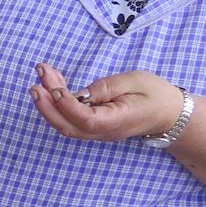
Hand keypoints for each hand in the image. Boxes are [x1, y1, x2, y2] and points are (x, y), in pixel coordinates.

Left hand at [30, 63, 185, 142]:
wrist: (168, 113)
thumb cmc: (155, 94)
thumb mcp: (134, 82)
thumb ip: (106, 87)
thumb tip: (79, 93)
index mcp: (116, 122)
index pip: (84, 119)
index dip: (66, 105)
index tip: (55, 88)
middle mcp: (102, 132)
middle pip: (67, 126)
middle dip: (47, 104)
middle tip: (37, 80)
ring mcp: (95, 132)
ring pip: (65, 122)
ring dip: (49, 101)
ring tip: (42, 74)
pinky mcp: (91, 125)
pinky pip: (70, 118)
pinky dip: (57, 101)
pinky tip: (52, 83)